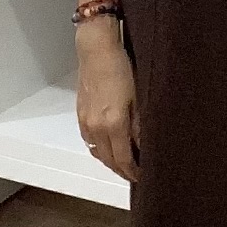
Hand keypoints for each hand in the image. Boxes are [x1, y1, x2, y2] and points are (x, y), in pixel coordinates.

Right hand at [77, 29, 139, 183]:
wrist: (96, 50)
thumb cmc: (121, 67)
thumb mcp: (138, 96)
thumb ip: (140, 125)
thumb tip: (145, 145)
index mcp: (113, 123)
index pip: (123, 159)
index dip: (133, 171)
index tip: (142, 176)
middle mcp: (96, 127)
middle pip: (109, 160)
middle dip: (122, 170)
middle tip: (135, 173)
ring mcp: (86, 121)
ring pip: (97, 152)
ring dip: (110, 161)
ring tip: (124, 162)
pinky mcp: (80, 114)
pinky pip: (89, 141)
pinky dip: (100, 148)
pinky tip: (109, 145)